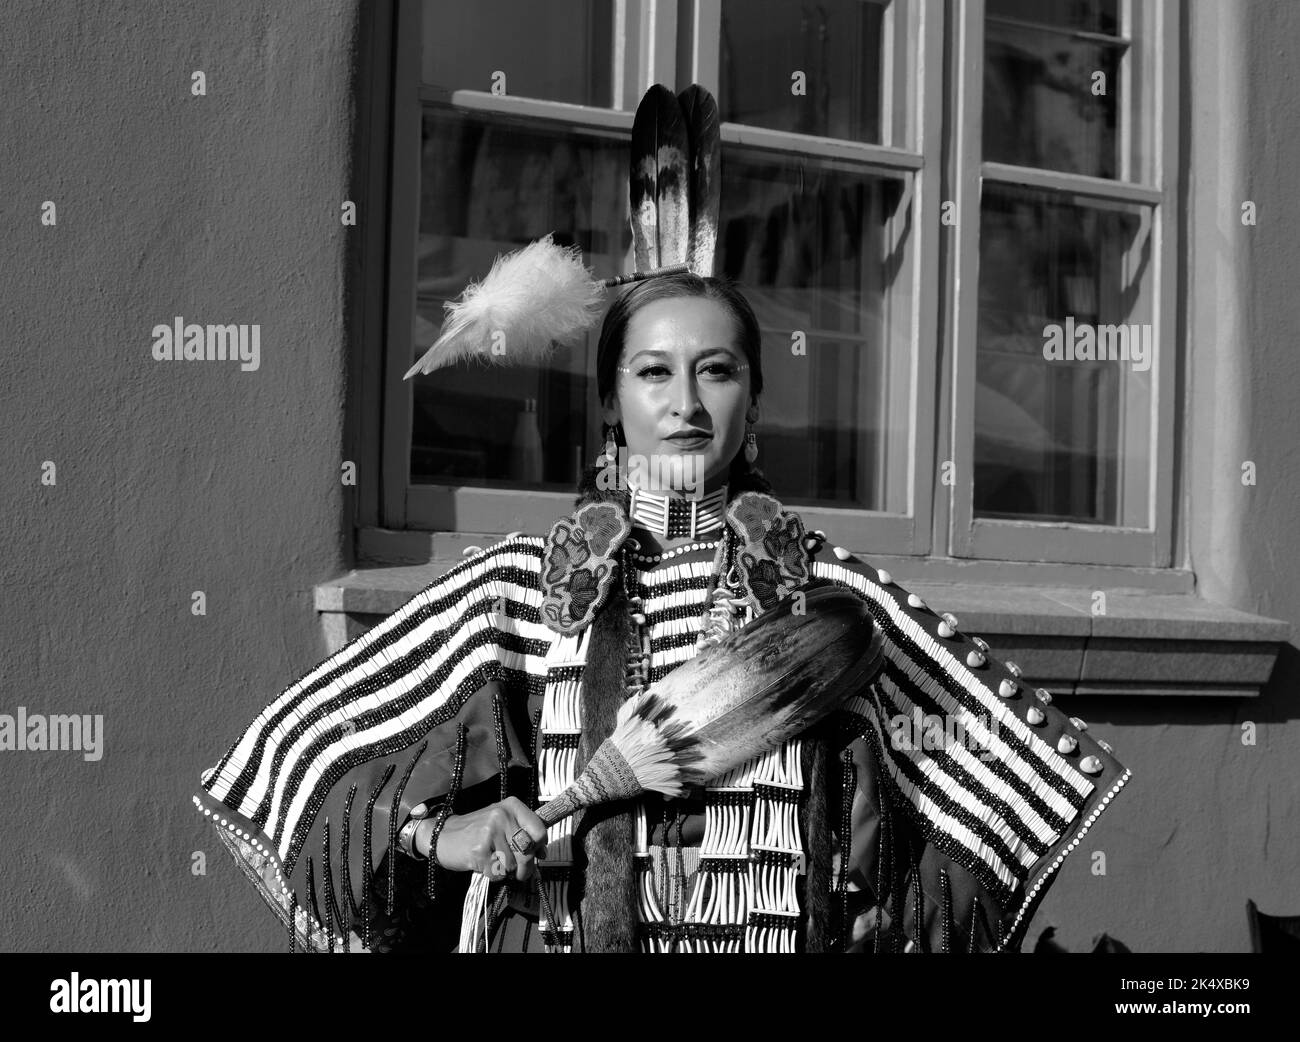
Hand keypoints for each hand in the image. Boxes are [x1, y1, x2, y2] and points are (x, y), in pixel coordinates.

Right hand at [419, 797, 547, 882]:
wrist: (442, 835)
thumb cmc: (476, 832)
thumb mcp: (502, 823)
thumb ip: (523, 834)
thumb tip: (542, 853)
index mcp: (511, 806)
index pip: (539, 830)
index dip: (539, 847)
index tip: (534, 853)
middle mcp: (502, 815)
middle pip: (528, 851)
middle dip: (525, 867)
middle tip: (517, 870)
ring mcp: (489, 832)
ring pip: (513, 865)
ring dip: (505, 871)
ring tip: (493, 860)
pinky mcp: (479, 850)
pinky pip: (498, 873)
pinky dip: (493, 875)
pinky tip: (484, 864)